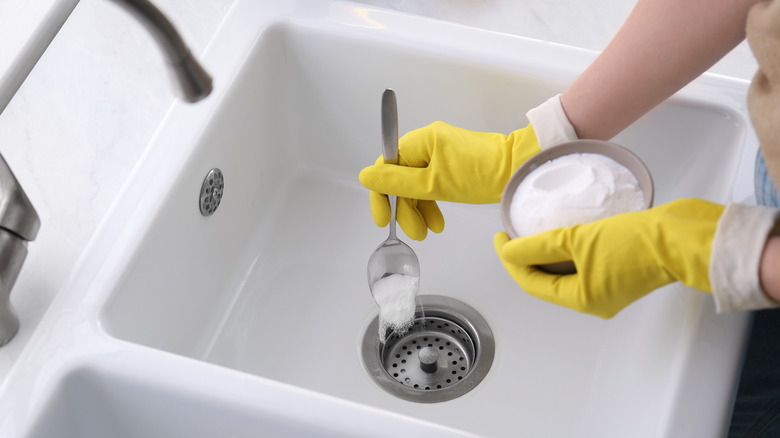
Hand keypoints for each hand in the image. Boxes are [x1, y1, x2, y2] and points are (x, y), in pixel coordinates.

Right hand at [359, 121, 540, 239]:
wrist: (517, 170)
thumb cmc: (482, 174)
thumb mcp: (434, 184)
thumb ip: (397, 182)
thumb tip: (366, 176)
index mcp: (419, 141)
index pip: (386, 167)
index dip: (381, 195)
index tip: (383, 219)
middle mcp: (426, 142)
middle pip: (401, 178)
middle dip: (405, 208)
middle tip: (414, 232)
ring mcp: (439, 152)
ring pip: (416, 184)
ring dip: (418, 209)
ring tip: (428, 231)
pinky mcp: (451, 163)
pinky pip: (431, 184)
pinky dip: (431, 203)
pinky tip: (436, 221)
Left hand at [493, 198, 723, 317]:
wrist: (682, 236)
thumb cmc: (637, 242)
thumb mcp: (578, 240)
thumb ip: (539, 246)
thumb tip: (509, 251)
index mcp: (583, 299)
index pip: (532, 283)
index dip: (511, 260)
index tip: (500, 237)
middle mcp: (595, 300)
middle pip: (547, 281)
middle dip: (526, 259)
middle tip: (511, 235)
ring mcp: (610, 288)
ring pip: (565, 273)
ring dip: (547, 255)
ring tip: (531, 232)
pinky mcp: (622, 272)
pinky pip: (583, 265)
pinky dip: (568, 253)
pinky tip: (562, 233)